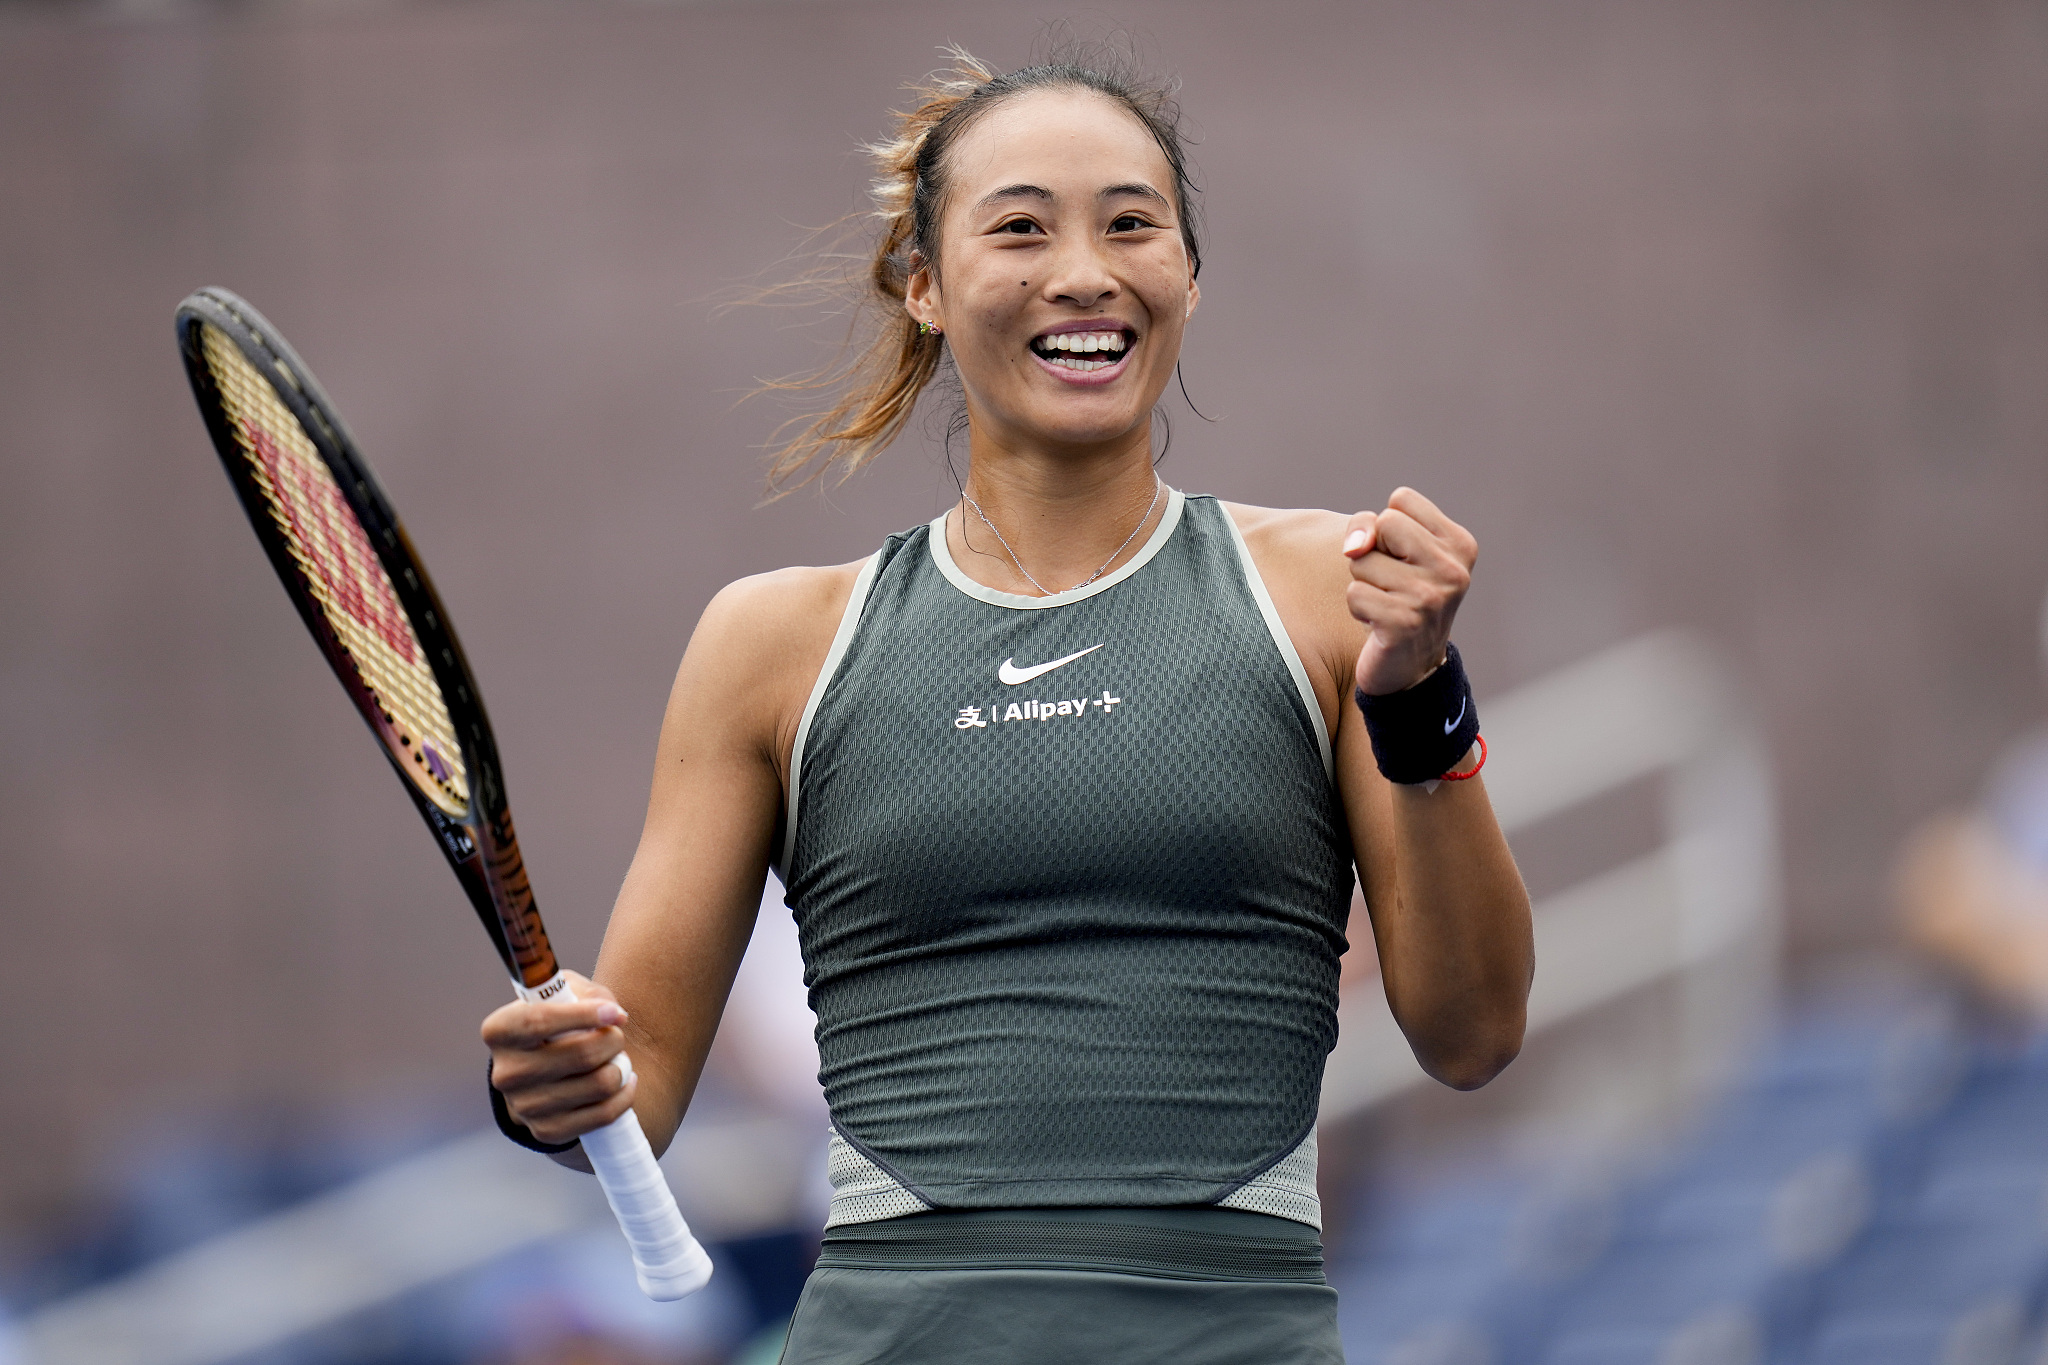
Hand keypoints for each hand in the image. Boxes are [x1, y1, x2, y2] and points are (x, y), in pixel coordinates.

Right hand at [482, 971, 637, 1146]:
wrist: (540, 1072)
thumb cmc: (557, 1023)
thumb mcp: (564, 994)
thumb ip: (586, 994)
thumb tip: (615, 1016)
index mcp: (500, 1030)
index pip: (539, 1021)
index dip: (584, 1015)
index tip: (614, 1013)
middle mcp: (506, 1072)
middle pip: (581, 1054)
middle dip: (613, 1040)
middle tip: (616, 1035)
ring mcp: (524, 1106)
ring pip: (598, 1084)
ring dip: (620, 1067)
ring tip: (617, 1059)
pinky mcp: (547, 1131)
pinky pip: (603, 1114)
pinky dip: (624, 1095)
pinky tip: (624, 1082)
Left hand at [1342, 487, 1476, 695]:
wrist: (1412, 668)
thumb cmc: (1398, 598)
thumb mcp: (1391, 552)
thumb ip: (1369, 527)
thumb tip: (1355, 546)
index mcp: (1459, 543)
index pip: (1401, 500)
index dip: (1388, 528)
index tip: (1403, 560)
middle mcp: (1452, 569)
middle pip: (1383, 523)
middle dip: (1374, 553)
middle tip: (1393, 584)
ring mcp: (1431, 597)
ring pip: (1362, 560)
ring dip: (1364, 584)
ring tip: (1386, 604)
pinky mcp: (1405, 624)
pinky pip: (1355, 594)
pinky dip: (1358, 609)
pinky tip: (1379, 625)